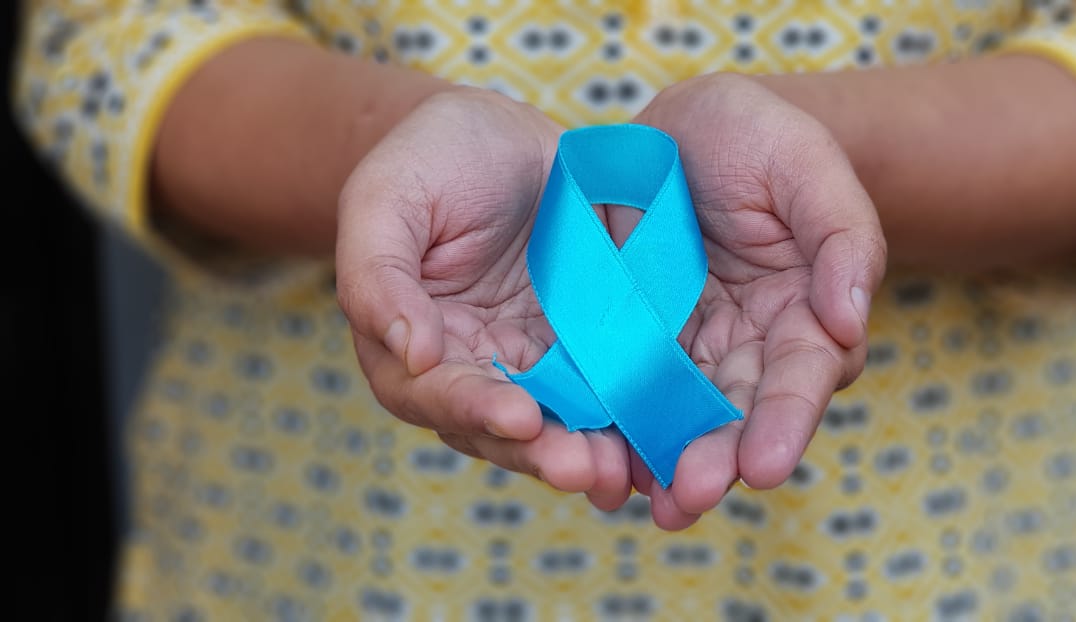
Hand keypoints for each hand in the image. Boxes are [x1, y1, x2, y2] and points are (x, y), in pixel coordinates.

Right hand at [336, 88, 631, 509]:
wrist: (495, 133)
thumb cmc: (427, 160)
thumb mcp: (385, 201)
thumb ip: (377, 277)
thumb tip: (411, 354)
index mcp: (411, 348)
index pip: (438, 394)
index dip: (475, 409)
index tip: (519, 417)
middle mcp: (474, 369)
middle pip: (503, 427)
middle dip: (544, 452)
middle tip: (584, 468)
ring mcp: (534, 362)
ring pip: (560, 422)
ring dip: (590, 451)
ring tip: (621, 470)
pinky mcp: (586, 347)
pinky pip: (607, 387)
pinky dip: (629, 415)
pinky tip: (659, 434)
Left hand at [627, 73, 886, 528]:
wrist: (676, 128)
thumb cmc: (753, 136)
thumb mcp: (803, 160)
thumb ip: (841, 233)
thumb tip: (850, 320)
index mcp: (803, 312)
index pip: (801, 376)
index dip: (784, 421)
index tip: (764, 466)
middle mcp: (748, 346)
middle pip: (738, 416)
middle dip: (717, 460)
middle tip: (689, 497)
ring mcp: (685, 352)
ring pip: (678, 419)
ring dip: (664, 466)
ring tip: (647, 505)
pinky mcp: (628, 346)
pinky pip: (619, 394)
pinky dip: (611, 433)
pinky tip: (595, 467)